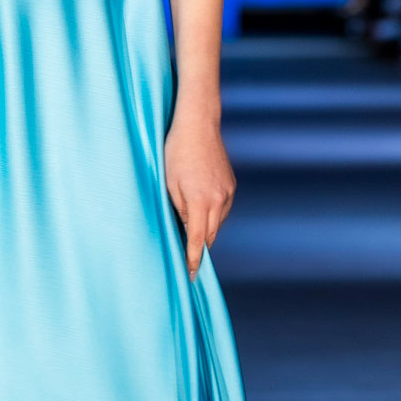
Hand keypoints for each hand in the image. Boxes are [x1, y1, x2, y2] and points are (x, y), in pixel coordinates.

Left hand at [164, 107, 234, 278]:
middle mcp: (219, 200)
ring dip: (206, 232)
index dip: (193, 259)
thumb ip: (180, 210)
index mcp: (201, 201)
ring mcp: (228, 192)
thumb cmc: (176, 152)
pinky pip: (222, 210)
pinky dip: (212, 217)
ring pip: (217, 223)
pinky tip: (202, 214)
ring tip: (192, 237)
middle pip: (210, 235)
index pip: (197, 240)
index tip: (191, 275)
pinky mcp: (231, 185)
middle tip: (189, 261)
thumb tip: (187, 229)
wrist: (198, 125)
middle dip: (200, 249)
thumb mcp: (169, 184)